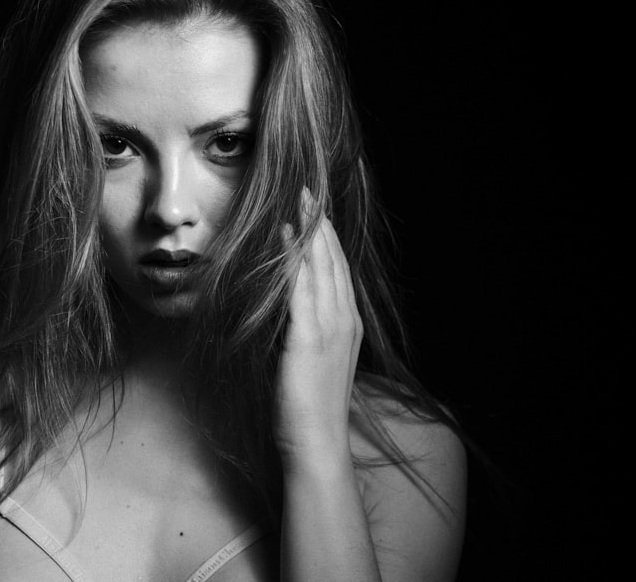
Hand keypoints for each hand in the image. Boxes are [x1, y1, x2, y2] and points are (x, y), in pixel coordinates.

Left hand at [274, 188, 362, 473]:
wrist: (316, 442)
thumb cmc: (310, 406)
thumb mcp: (315, 361)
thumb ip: (308, 332)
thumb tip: (290, 310)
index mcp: (348, 325)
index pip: (339, 272)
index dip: (328, 239)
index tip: (317, 212)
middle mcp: (344, 320)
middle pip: (333, 262)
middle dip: (320, 225)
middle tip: (308, 192)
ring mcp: (329, 328)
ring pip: (321, 268)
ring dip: (309, 233)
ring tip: (299, 203)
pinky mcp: (308, 337)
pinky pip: (301, 289)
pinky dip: (295, 260)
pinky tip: (286, 238)